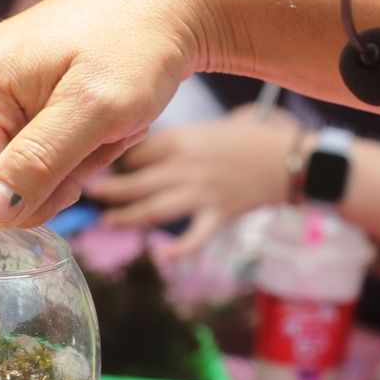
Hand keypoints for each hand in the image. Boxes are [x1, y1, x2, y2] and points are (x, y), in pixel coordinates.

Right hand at [0, 0, 228, 264]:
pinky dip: (61, 158)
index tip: (75, 188)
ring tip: (97, 134)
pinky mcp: (7, 95)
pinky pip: (21, 156)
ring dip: (58, 173)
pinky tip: (89, 132)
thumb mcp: (98, 111)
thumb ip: (40, 162)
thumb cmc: (139, 48)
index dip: (21, 209)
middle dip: (41, 187)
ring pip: (5, 177)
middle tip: (92, 149)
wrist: (169, 3)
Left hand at [86, 109, 299, 258]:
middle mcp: (185, 167)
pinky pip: (195, 236)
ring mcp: (201, 193)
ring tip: (108, 221)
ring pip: (154, 208)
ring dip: (128, 216)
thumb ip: (187, 134)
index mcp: (181, 139)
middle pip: (136, 181)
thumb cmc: (258, 134)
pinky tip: (162, 257)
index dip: (114, 159)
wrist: (292, 157)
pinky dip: (179, 250)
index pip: (135, 151)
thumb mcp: (216, 122)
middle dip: (109, 190)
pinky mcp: (219, 215)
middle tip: (87, 194)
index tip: (98, 164)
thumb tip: (159, 141)